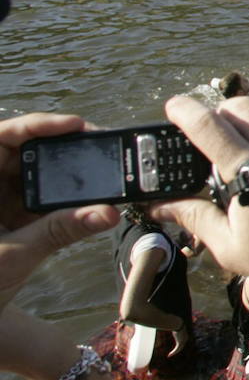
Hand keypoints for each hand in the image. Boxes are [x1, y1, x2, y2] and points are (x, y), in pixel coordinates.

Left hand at [0, 114, 121, 314]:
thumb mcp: (16, 255)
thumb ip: (61, 230)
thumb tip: (106, 213)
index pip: (1, 137)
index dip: (37, 124)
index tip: (74, 124)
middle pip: (21, 150)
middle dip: (58, 144)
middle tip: (96, 142)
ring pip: (34, 172)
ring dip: (64, 171)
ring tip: (98, 164)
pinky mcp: (11, 217)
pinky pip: (40, 196)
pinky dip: (63, 196)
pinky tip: (87, 196)